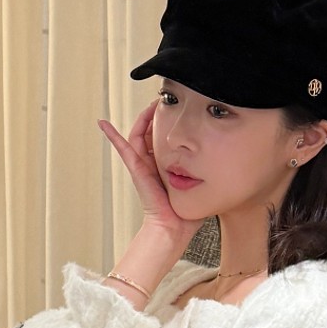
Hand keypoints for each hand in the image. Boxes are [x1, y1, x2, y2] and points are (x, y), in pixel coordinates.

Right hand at [99, 101, 200, 251]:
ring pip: (138, 134)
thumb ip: (204, 173)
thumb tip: (224, 162)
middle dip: (155, 115)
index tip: (178, 108)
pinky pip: (122, 148)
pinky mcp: (136, 168)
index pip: (163, 137)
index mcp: (164, 165)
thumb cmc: (186, 212)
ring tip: (151, 104)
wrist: (174, 227)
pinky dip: (111, 136)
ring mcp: (141, 165)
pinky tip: (103, 124)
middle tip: (164, 100)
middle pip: (149, 131)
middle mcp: (151, 163)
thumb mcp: (198, 184)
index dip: (167, 122)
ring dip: (143, 117)